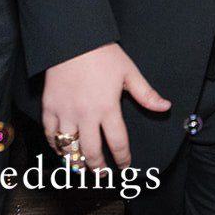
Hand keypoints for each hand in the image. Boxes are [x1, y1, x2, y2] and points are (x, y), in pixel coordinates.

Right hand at [42, 42, 169, 170]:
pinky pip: (50, 134)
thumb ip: (146, 94)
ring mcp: (65, 113)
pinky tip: (62, 150)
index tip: (125, 165)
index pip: (117, 143)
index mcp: (107, 108)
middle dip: (98, 168)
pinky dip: (55, 146)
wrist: (71, 40)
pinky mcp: (49, 107)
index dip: (122, 158)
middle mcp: (85, 115)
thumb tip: (165, 107)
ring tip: (82, 167)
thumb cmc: (102, 55)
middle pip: (91, 153)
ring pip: (69, 148)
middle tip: (102, 175)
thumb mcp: (129, 72)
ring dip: (76, 162)